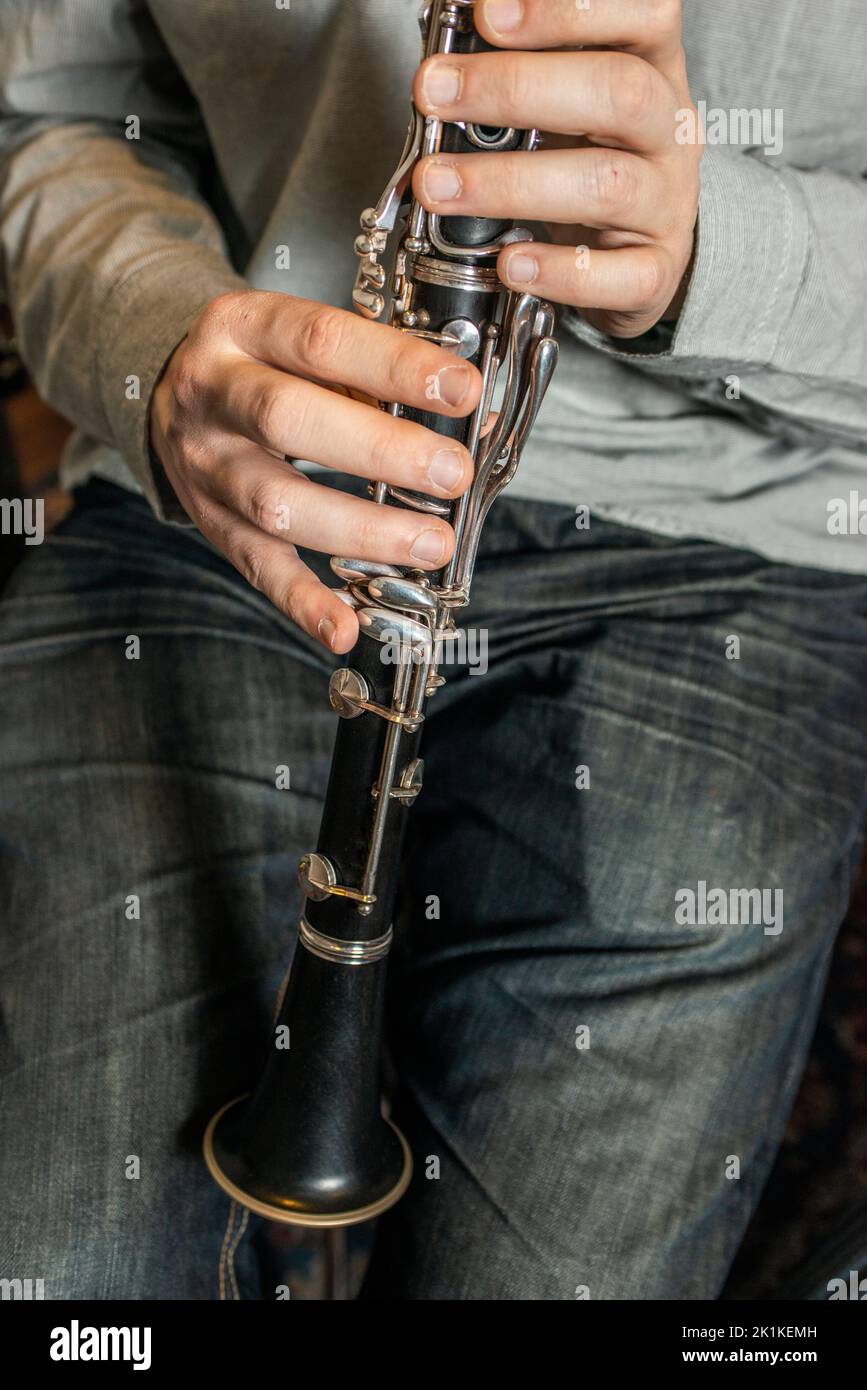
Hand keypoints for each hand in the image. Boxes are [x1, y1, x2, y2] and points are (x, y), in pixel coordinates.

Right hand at [149, 290, 481, 652]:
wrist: (170, 396)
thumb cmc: (263, 364)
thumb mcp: (302, 340)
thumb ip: (374, 370)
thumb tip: (468, 412)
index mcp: (243, 326)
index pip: (321, 340)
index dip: (395, 366)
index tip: (462, 391)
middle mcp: (212, 393)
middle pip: (288, 419)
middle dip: (381, 451)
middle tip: (450, 474)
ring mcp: (206, 464)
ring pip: (276, 503)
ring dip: (361, 530)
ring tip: (431, 543)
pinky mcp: (212, 524)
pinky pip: (258, 569)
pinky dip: (304, 604)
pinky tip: (346, 629)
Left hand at [412, 0, 700, 337]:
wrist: (639, 251)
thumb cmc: (589, 158)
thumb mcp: (565, 98)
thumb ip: (520, 70)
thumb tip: (442, 58)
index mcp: (651, 64)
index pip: (641, 12)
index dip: (567, 9)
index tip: (487, 15)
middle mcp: (668, 128)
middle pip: (618, 93)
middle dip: (515, 89)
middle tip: (433, 93)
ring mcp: (668, 203)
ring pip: (608, 186)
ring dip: (510, 183)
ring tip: (437, 185)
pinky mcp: (655, 271)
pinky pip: (622, 277)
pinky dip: (561, 272)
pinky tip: (509, 262)